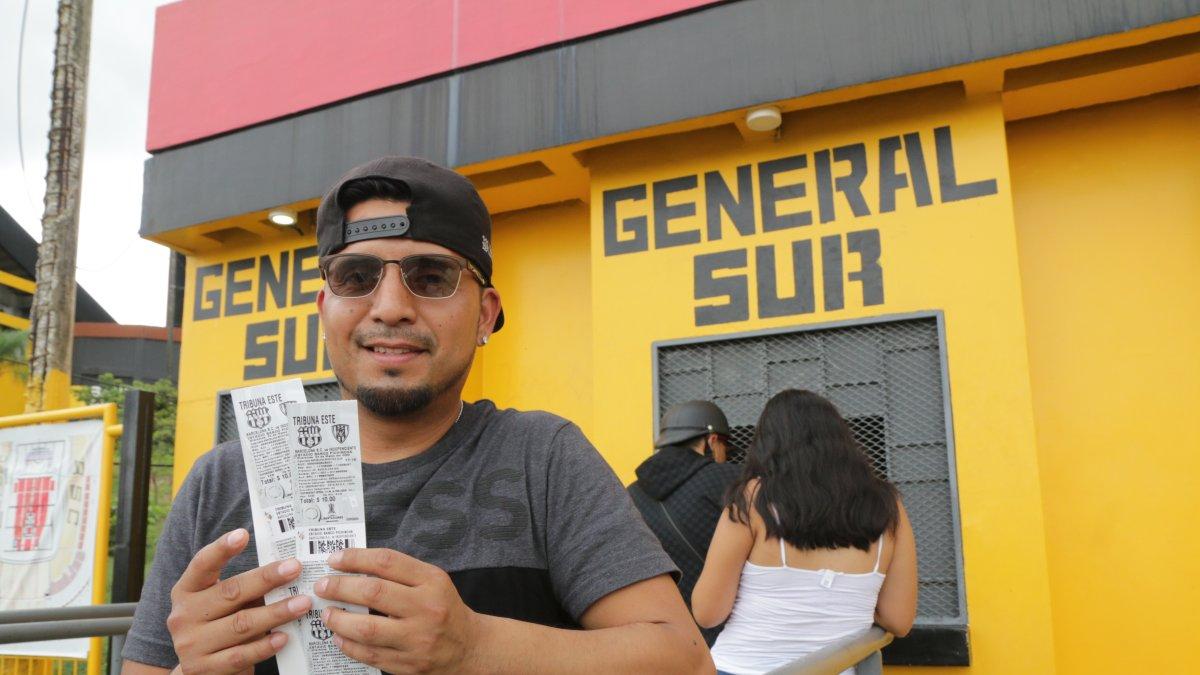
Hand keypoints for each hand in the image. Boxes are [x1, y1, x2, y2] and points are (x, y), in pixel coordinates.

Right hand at [167, 528, 312, 673]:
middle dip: (266, 579)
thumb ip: (244, 587)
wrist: (200, 670)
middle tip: (295, 568)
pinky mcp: (204, 669)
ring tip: (302, 603)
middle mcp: (183, 615)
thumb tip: (286, 567)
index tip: (243, 534)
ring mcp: (191, 644)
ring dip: (276, 612)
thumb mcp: (221, 602)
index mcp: (186, 591)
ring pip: (241, 624)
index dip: (221, 549)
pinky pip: (241, 655)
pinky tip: (285, 637)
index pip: (202, 565)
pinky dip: (265, 645)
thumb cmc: (218, 624)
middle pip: (230, 592)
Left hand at [315, 548, 480, 673]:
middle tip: (323, 587)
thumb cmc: (444, 609)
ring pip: (367, 629)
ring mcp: (418, 639)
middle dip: (340, 588)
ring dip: (339, 620)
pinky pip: (370, 655)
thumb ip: (400, 573)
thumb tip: (354, 568)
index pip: (387, 562)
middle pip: (373, 593)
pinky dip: (349, 645)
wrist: (469, 647)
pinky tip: (340, 637)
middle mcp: (427, 609)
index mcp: (432, 581)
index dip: (355, 558)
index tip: (334, 559)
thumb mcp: (433, 582)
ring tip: (328, 613)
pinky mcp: (409, 664)